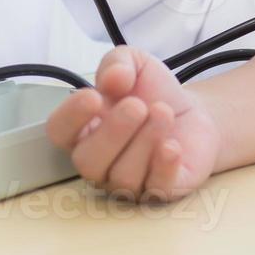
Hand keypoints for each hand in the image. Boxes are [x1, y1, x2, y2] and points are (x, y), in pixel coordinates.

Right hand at [45, 46, 218, 201]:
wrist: (195, 112)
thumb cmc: (153, 92)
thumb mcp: (134, 63)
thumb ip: (118, 63)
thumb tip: (112, 78)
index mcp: (84, 129)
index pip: (60, 132)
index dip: (71, 116)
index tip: (94, 96)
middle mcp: (100, 161)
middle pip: (88, 163)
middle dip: (113, 132)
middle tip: (137, 106)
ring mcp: (128, 181)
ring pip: (122, 177)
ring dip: (145, 142)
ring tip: (164, 114)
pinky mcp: (161, 192)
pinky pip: (155, 191)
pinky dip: (163, 168)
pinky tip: (172, 146)